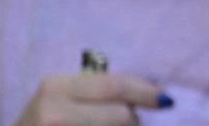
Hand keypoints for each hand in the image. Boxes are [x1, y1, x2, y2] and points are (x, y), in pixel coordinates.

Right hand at [13, 73, 169, 125]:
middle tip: (130, 122)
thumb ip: (98, 92)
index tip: (166, 100)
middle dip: (133, 120)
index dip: (145, 92)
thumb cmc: (43, 121)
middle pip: (121, 115)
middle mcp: (53, 109)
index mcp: (56, 86)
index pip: (114, 86)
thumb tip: (154, 93)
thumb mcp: (62, 99)